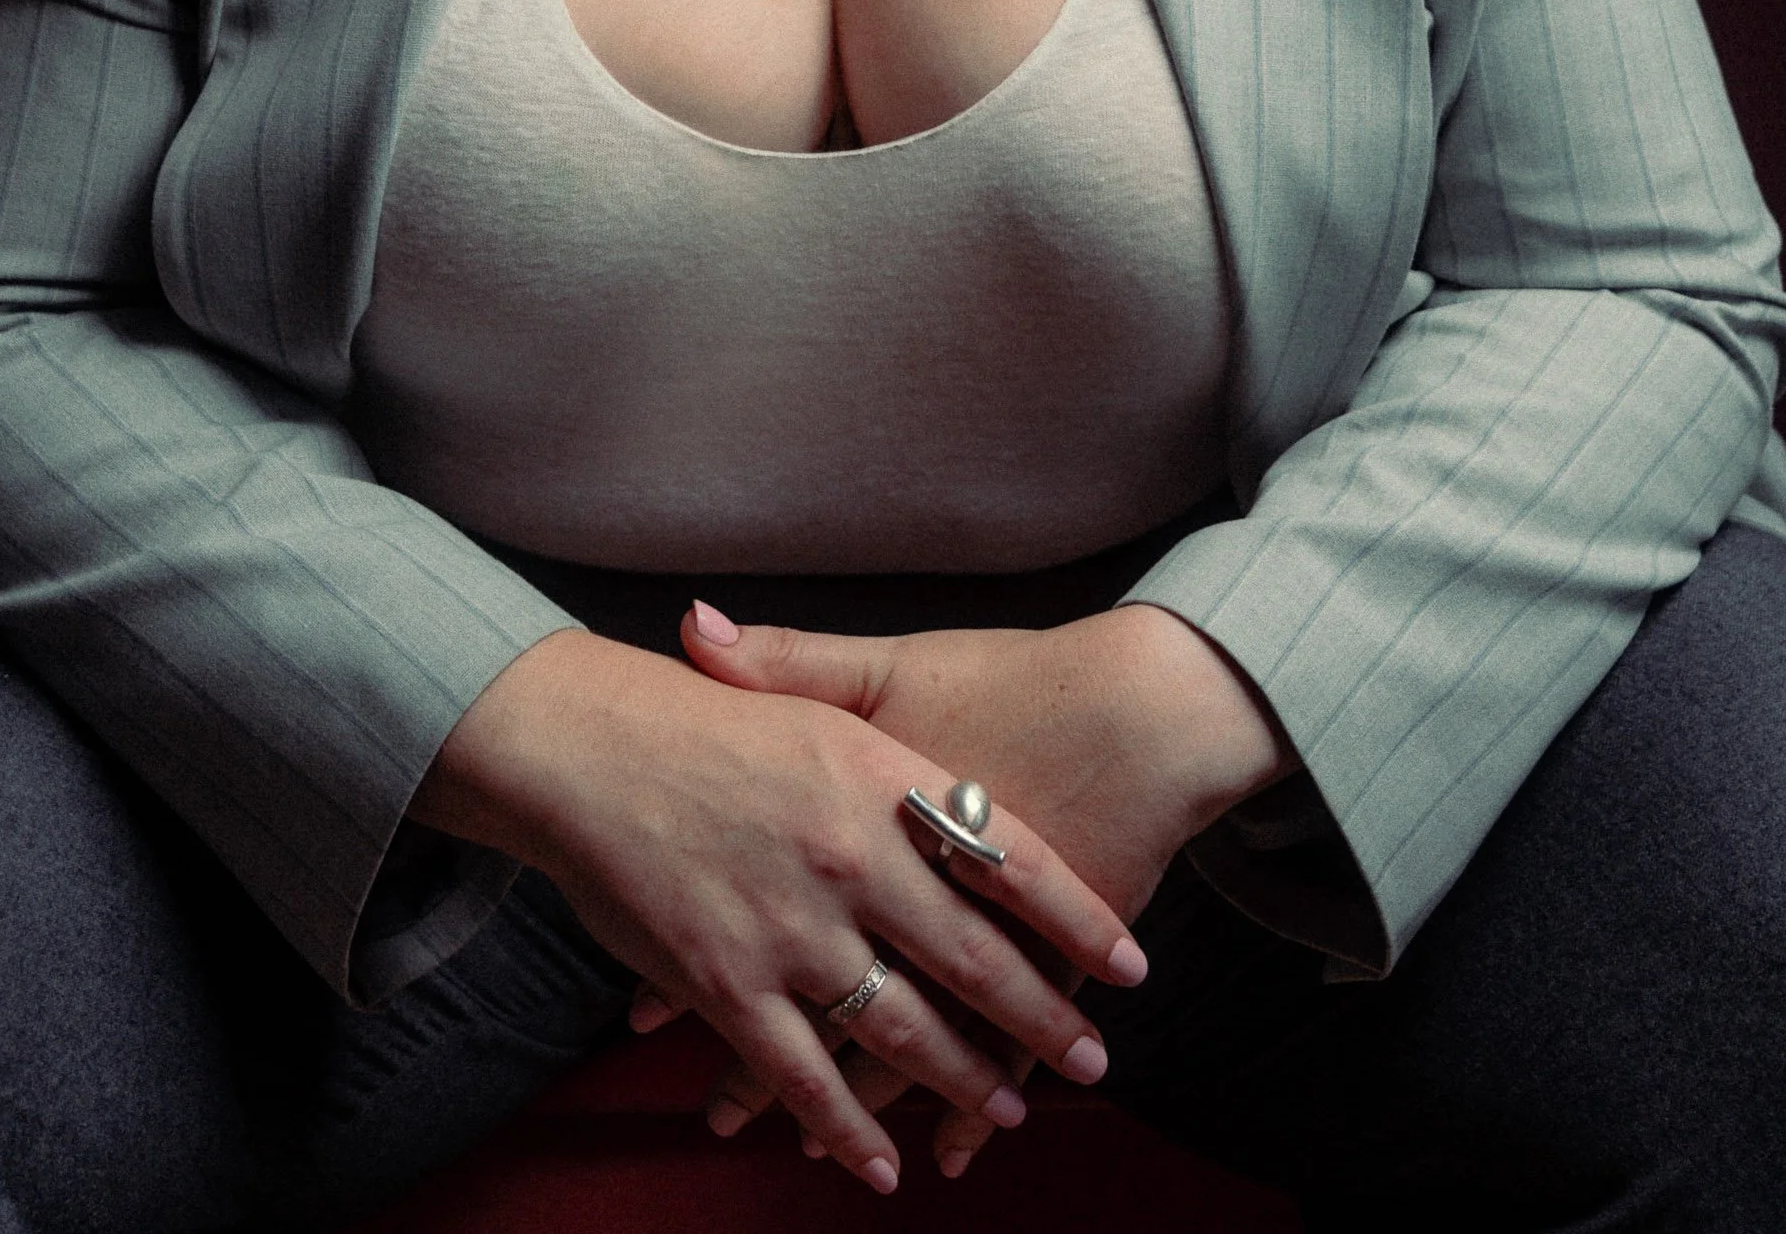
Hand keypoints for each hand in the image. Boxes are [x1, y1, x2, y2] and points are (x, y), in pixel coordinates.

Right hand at [411, 626, 1148, 1195]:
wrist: (584, 739)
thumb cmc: (701, 715)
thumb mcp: (818, 697)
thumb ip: (901, 737)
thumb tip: (978, 781)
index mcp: (878, 776)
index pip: (1007, 856)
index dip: (1075, 916)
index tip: (1128, 962)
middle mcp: (848, 855)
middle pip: (971, 955)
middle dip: (1041, 1017)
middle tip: (1091, 1059)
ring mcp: (789, 929)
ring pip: (901, 1026)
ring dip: (962, 1079)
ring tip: (1008, 1109)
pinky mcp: (728, 986)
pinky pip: (804, 1075)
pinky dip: (850, 1126)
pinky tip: (884, 1160)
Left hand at [653, 599, 1292, 1175]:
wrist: (1141, 704)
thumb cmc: (1010, 677)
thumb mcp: (892, 663)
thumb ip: (790, 659)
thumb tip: (693, 628)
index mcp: (865, 819)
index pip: (763, 904)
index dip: (700, 963)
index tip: (644, 1014)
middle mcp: (916, 890)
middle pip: (824, 995)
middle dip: (769, 1068)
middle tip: (718, 1117)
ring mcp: (988, 940)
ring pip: (909, 1045)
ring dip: (861, 1106)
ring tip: (812, 1154)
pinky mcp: (1049, 970)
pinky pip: (996, 1059)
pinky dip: (968, 1113)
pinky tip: (944, 1158)